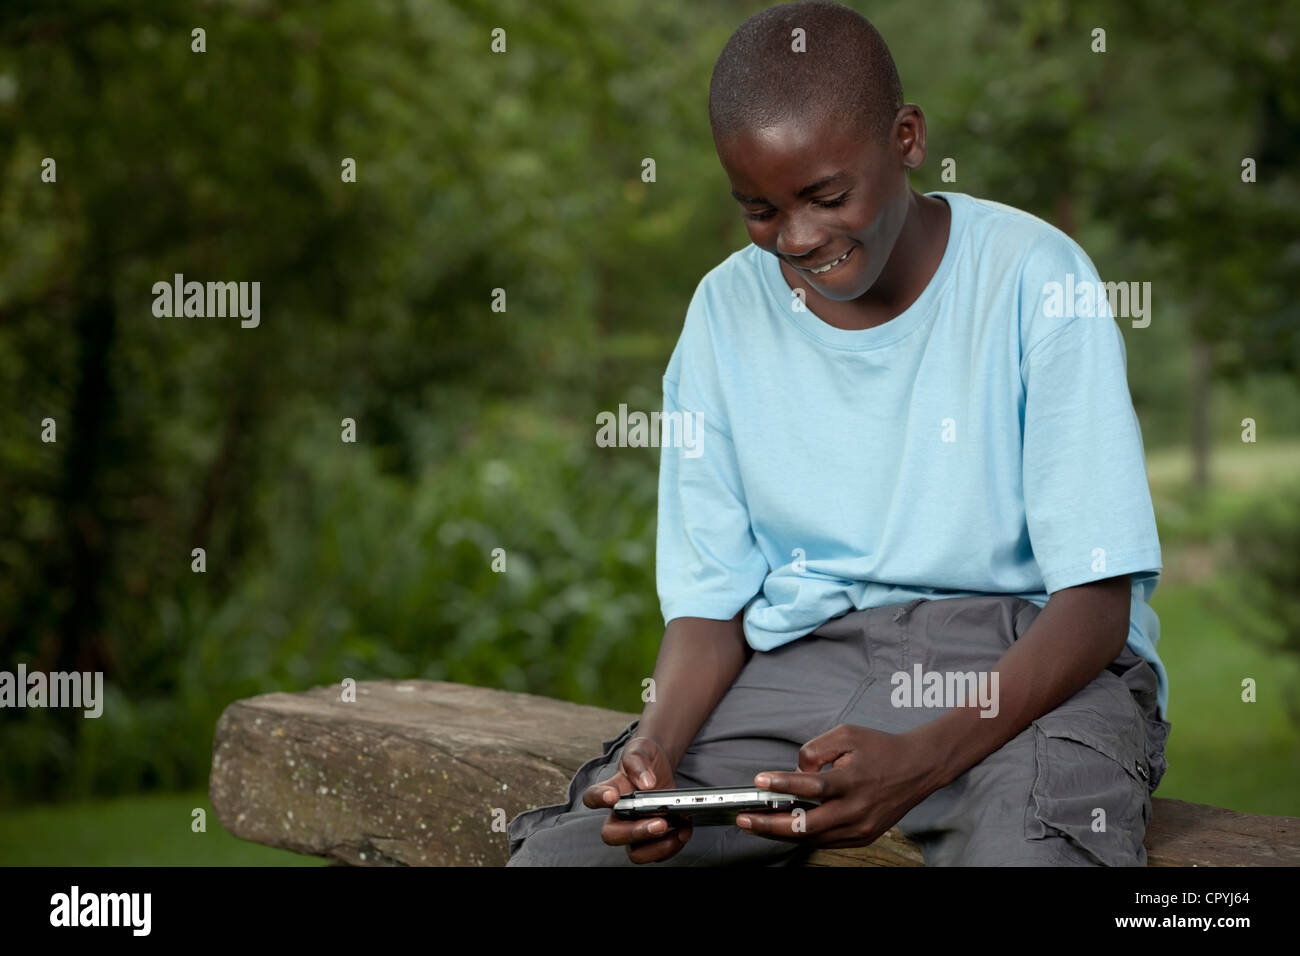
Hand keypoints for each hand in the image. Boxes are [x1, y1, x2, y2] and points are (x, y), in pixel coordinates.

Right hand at [581, 736, 693, 862]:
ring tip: (675, 831)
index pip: (592, 797)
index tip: (613, 796)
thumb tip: (646, 783)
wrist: (660, 769)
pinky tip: (685, 829)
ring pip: (635, 853)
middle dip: (636, 832)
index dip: (598, 799)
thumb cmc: (645, 761)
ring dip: (656, 848)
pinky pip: (659, 854)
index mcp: (610, 791)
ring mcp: (635, 829)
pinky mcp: (653, 838)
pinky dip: (674, 846)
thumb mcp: (641, 750)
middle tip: (659, 822)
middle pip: (612, 835)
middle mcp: (619, 816)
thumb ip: (638, 762)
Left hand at [736, 724, 940, 847]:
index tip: (759, 781)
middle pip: (807, 825)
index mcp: (853, 781)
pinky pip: (826, 841)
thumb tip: (794, 773)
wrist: (919, 768)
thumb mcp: (846, 734)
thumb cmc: (880, 748)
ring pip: (813, 838)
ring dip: (782, 834)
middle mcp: (857, 809)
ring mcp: (861, 828)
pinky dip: (803, 836)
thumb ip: (815, 750)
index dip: (783, 784)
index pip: (812, 786)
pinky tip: (782, 828)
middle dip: (770, 824)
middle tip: (744, 819)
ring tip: (756, 825)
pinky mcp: (863, 837)